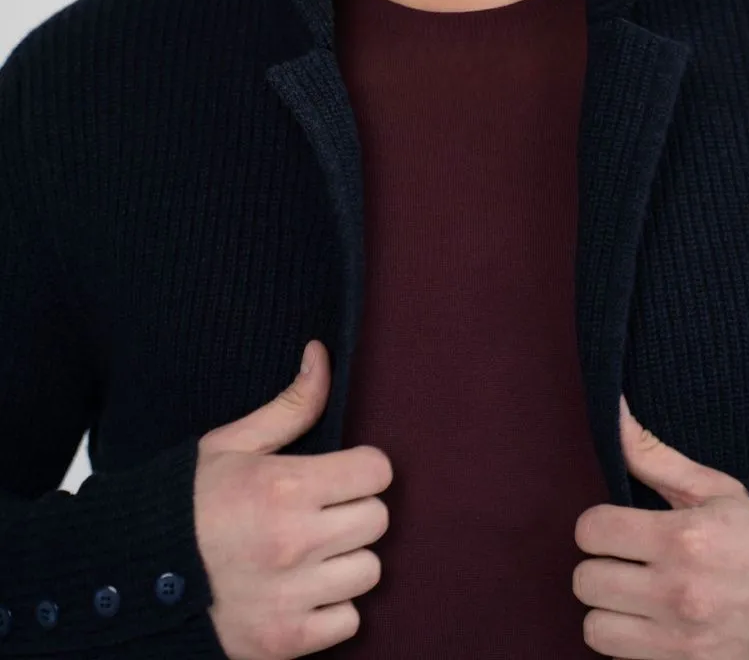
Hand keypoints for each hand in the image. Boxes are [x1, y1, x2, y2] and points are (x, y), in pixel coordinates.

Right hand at [195, 341, 392, 659]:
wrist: (133, 579)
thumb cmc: (185, 503)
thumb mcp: (233, 443)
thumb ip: (290, 405)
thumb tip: (321, 356)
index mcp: (285, 487)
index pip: (376, 471)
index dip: (362, 468)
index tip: (343, 473)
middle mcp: (295, 542)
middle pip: (377, 518)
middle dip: (355, 509)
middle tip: (322, 510)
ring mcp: (292, 596)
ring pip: (369, 570)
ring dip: (346, 559)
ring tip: (311, 551)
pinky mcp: (286, 640)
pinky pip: (349, 620)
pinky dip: (333, 607)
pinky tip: (303, 588)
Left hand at [572, 395, 748, 658]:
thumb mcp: (713, 490)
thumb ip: (653, 456)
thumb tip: (615, 411)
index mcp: (683, 539)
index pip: (591, 530)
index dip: (597, 526)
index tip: (615, 528)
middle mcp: (679, 594)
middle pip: (586, 581)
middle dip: (602, 567)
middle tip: (627, 563)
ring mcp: (682, 644)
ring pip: (596, 628)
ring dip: (611, 613)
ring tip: (638, 598)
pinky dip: (631, 647)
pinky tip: (655, 627)